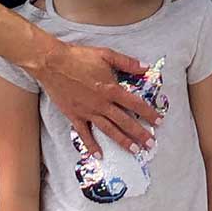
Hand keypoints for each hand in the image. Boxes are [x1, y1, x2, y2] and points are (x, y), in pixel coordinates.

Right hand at [24, 33, 156, 156]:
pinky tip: (99, 155)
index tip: (158, 121)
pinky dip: (92, 145)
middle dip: (139, 133)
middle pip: (125, 121)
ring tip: (134, 151)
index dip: (148, 113)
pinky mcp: (75, 116)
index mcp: (111, 89)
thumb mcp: (106, 55)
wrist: (53, 63)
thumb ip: (127, 63)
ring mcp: (88, 112)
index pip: (135, 104)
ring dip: (122, 141)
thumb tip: (146, 67)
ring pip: (109, 130)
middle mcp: (102, 104)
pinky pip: (85, 134)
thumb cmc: (79, 57)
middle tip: (151, 144)